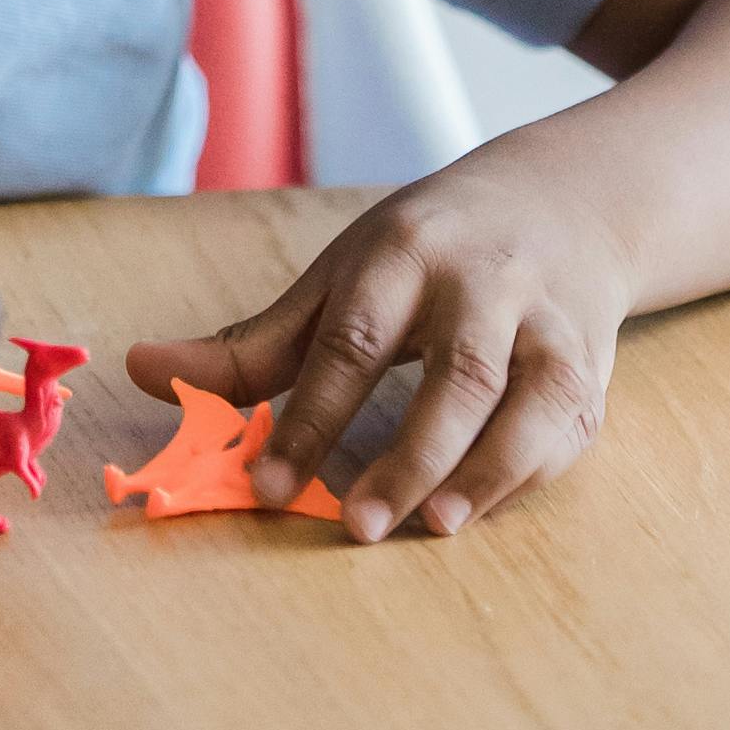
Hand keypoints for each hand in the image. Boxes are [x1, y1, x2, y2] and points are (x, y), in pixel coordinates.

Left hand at [124, 144, 634, 544]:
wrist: (563, 202)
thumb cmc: (425, 251)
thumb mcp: (339, 277)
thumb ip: (251, 343)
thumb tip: (138, 369)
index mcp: (403, 251)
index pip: (354, 339)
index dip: (309, 415)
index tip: (268, 484)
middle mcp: (483, 280)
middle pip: (455, 371)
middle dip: (410, 454)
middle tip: (359, 526)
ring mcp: (547, 320)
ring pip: (528, 400)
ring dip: (483, 470)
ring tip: (431, 527)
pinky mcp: (591, 362)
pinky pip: (566, 426)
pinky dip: (525, 474)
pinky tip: (477, 510)